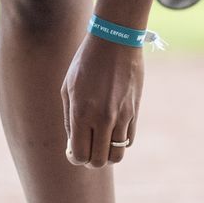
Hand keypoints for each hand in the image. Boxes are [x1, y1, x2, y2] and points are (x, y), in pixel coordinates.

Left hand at [61, 35, 142, 168]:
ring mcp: (122, 116)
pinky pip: (129, 140)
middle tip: (88, 146)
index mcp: (81, 112)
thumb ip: (69, 119)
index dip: (76, 158)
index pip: (80, 155)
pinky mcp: (135, 111)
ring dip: (107, 153)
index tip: (74, 150)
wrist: (115, 41)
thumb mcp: (68, 88)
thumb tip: (74, 144)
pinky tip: (113, 129)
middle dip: (91, 159)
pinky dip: (120, 141)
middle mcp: (102, 118)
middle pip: (99, 161)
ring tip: (101, 140)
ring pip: (117, 155)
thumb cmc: (86, 63)